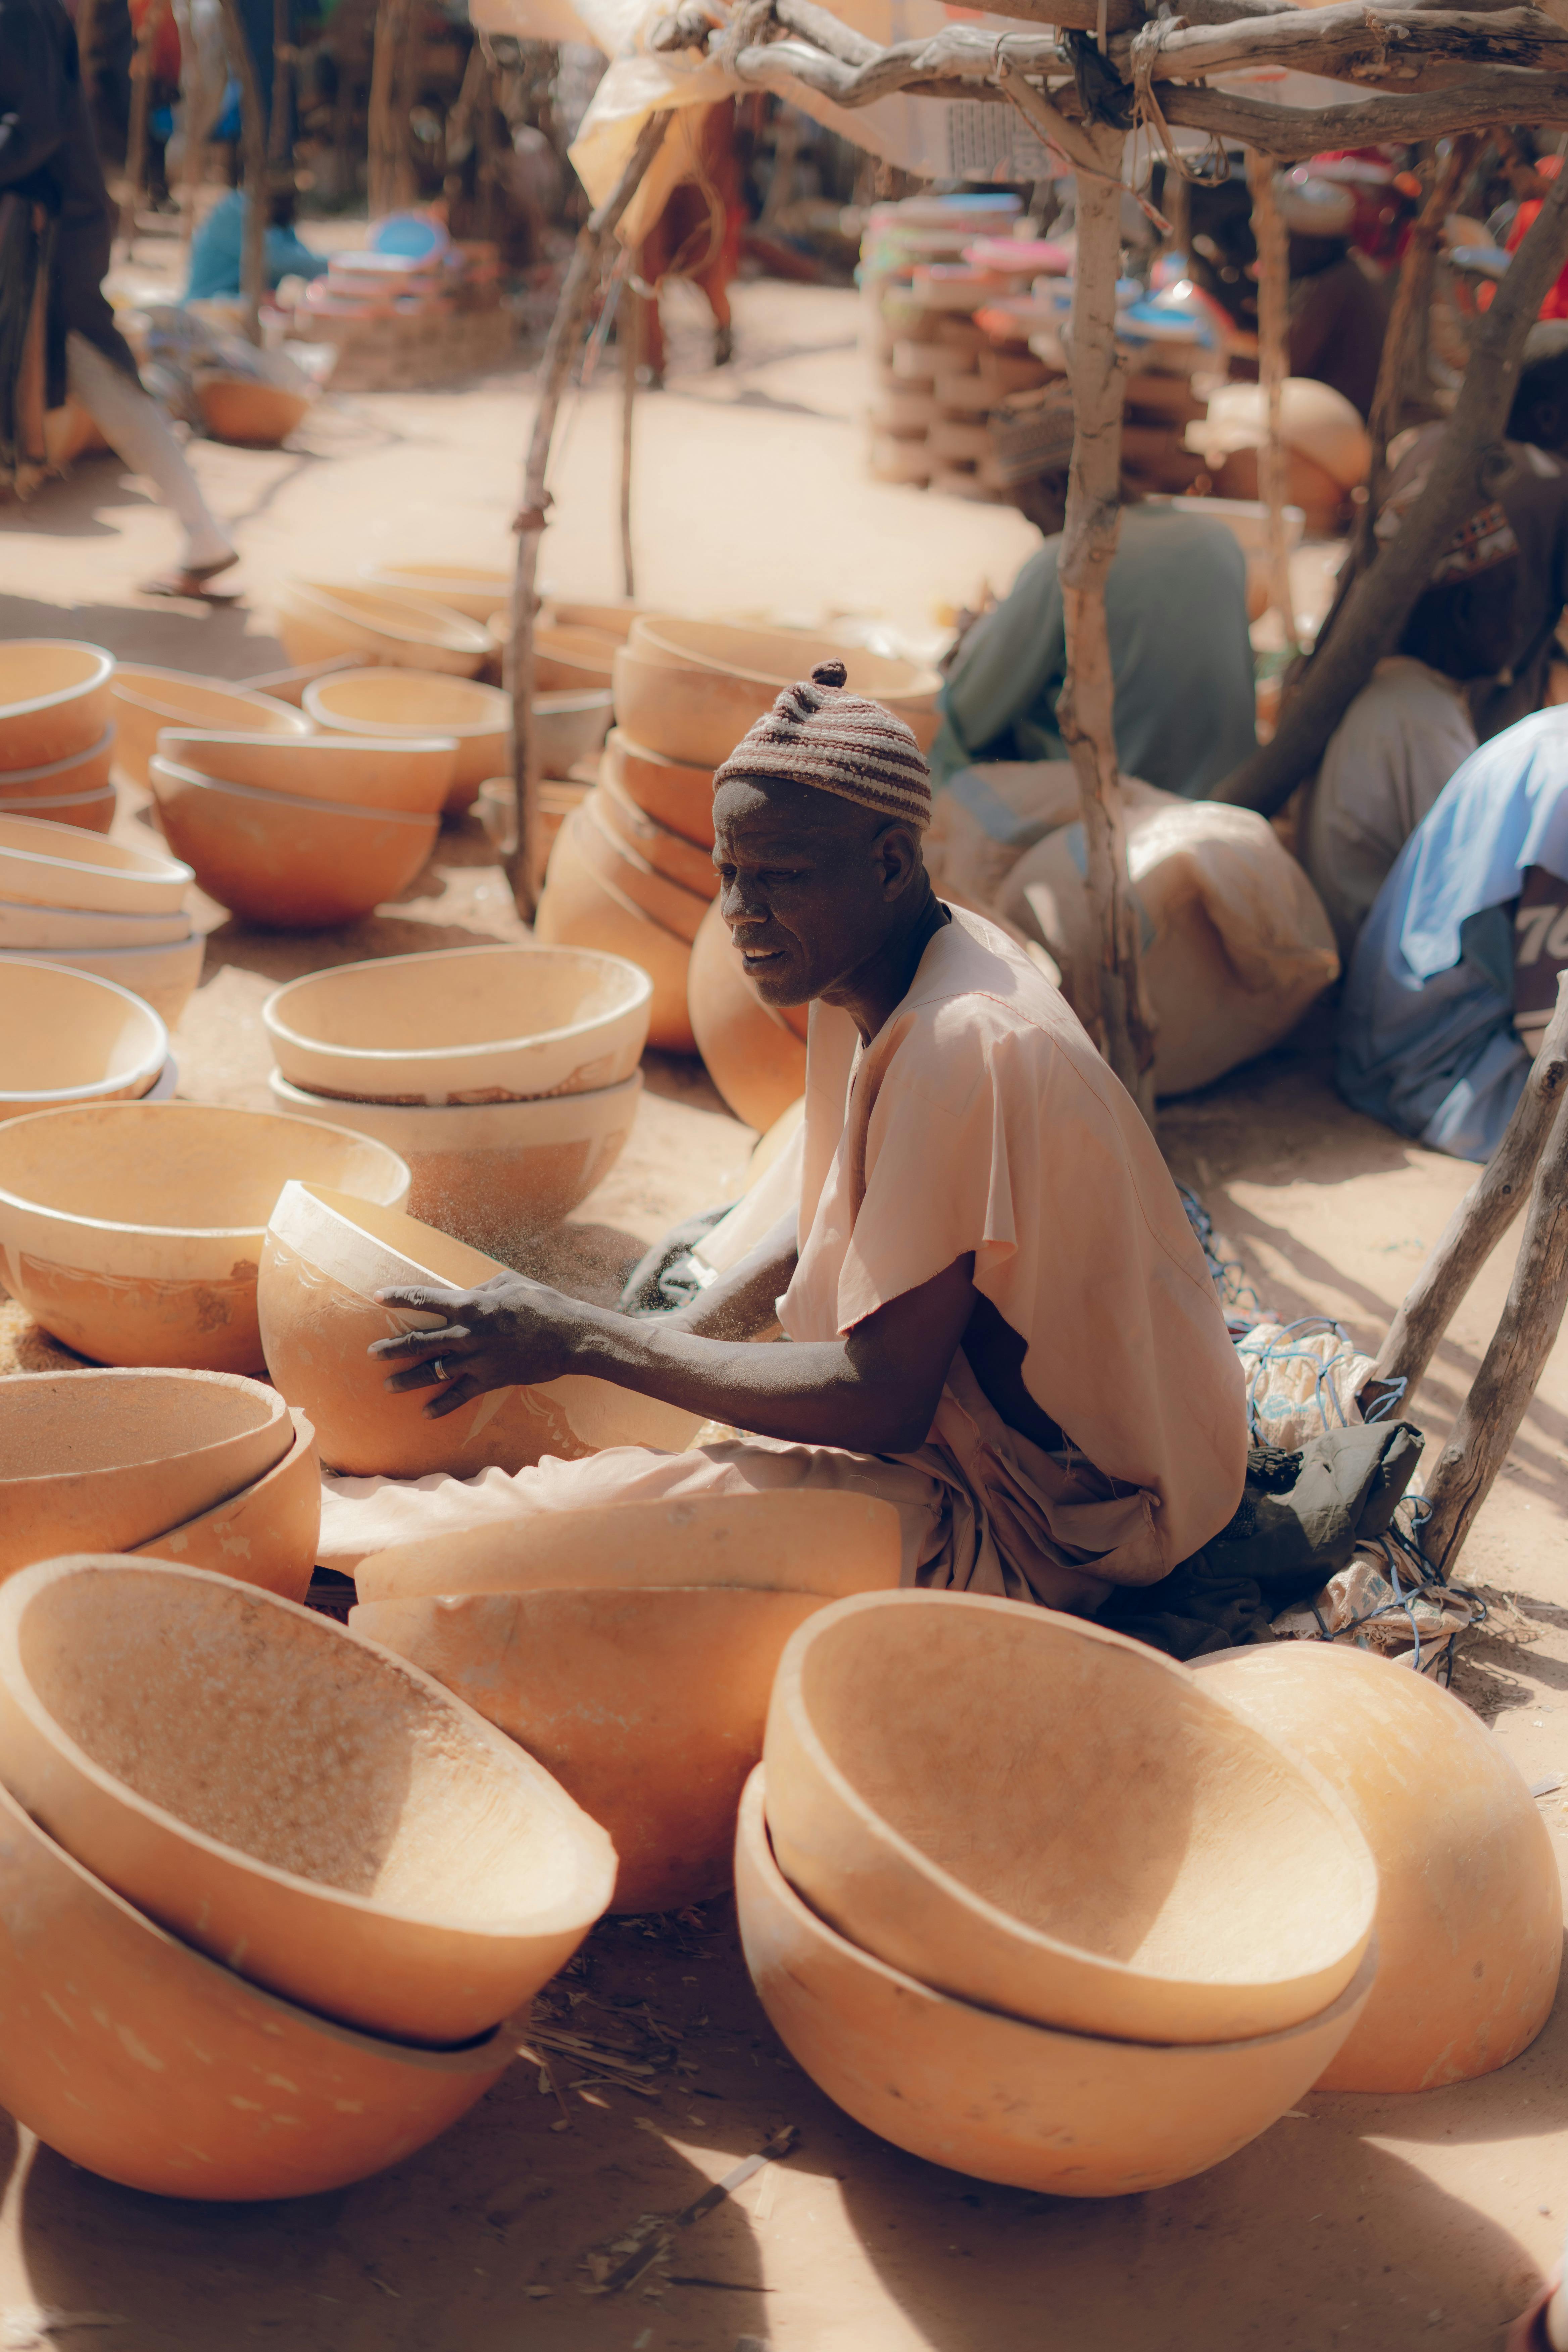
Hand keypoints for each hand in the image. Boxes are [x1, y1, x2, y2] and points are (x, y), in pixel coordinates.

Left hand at [368, 1271, 581, 1417]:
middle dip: (392, 1348)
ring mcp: (477, 1359)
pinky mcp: (491, 1379)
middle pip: (419, 1341)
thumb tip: (466, 1294)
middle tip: (371, 1353)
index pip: (424, 1299)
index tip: (376, 1296)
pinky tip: (425, 1413)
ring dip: (408, 1379)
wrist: (570, 1336)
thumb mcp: (509, 1283)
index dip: (398, 1296)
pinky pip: (461, 1395)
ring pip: (434, 1371)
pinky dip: (442, 1405)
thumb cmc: (542, 1302)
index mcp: (470, 1305)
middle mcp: (467, 1334)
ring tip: (387, 1385)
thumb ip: (481, 1288)